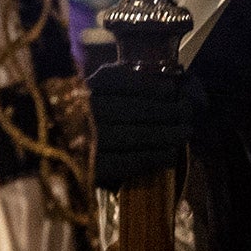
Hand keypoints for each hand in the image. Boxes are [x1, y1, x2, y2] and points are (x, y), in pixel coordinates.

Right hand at [88, 66, 188, 189]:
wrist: (63, 161)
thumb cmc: (93, 122)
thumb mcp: (101, 96)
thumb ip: (128, 83)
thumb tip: (169, 81)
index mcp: (81, 90)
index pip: (118, 80)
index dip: (148, 85)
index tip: (170, 89)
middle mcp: (82, 114)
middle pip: (133, 109)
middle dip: (167, 110)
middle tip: (187, 111)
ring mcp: (86, 143)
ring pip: (136, 135)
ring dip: (168, 134)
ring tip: (185, 132)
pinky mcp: (93, 170)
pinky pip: (131, 161)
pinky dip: (155, 156)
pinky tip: (170, 154)